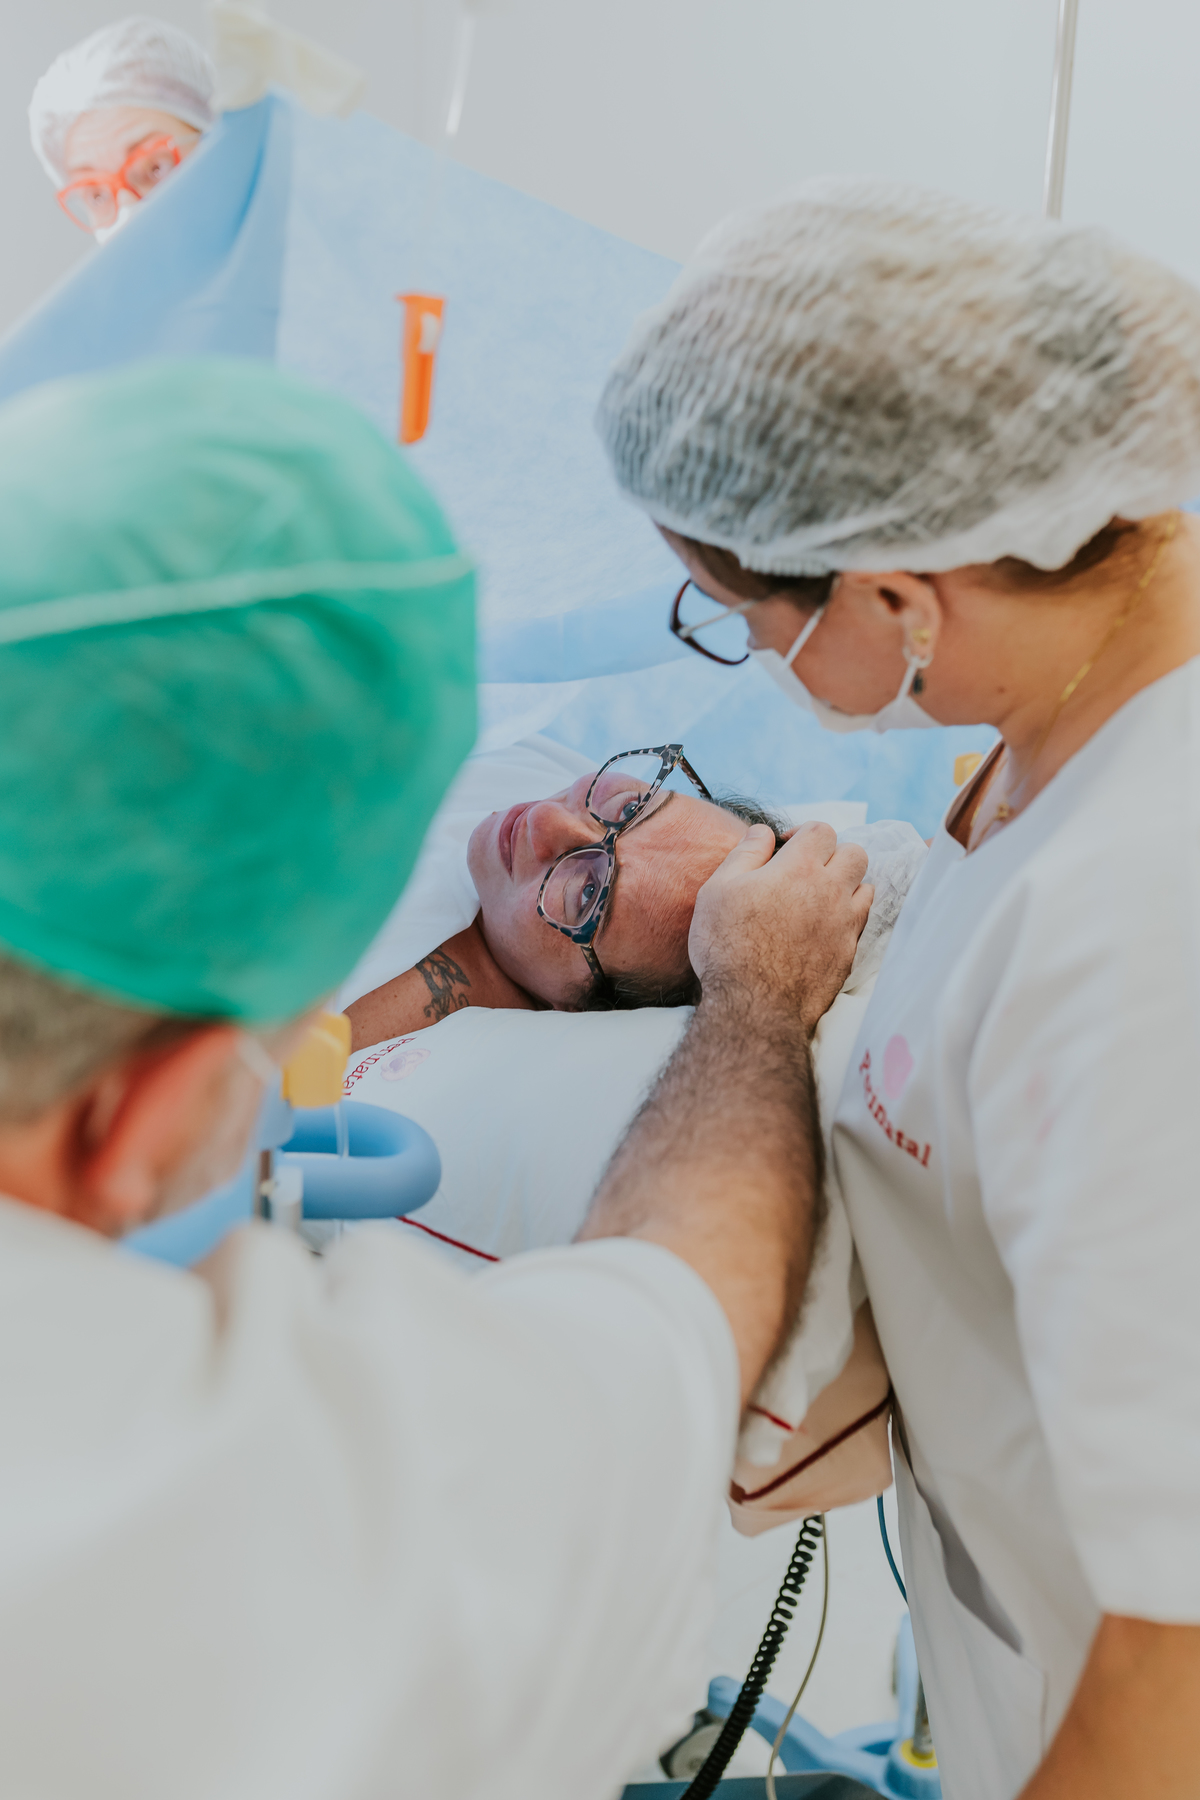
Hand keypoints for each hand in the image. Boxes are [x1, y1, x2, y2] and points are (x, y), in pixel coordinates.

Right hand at [689, 822, 872, 1035]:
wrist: (755, 1006)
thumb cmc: (729, 946)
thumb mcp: (718, 890)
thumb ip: (745, 853)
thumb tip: (763, 832)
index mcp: (800, 868)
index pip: (822, 830)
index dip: (804, 832)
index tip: (785, 847)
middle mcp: (831, 891)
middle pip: (855, 853)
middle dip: (834, 854)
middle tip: (807, 870)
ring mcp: (844, 924)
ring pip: (865, 887)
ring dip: (847, 885)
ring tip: (819, 898)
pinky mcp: (848, 953)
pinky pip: (860, 923)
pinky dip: (847, 917)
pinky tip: (823, 927)